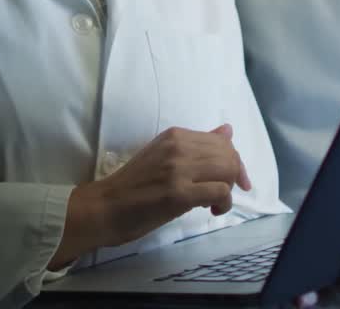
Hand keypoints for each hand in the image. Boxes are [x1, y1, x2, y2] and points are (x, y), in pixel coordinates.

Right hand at [49, 124, 250, 268]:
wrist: (105, 207)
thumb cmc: (133, 186)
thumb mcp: (165, 156)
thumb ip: (196, 144)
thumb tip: (227, 130)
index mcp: (174, 135)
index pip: (221, 141)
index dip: (234, 161)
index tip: (235, 180)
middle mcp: (178, 146)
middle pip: (228, 155)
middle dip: (234, 177)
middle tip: (221, 195)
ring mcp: (178, 169)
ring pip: (227, 171)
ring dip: (227, 190)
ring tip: (212, 203)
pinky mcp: (179, 193)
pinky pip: (220, 191)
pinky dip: (223, 203)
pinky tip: (210, 210)